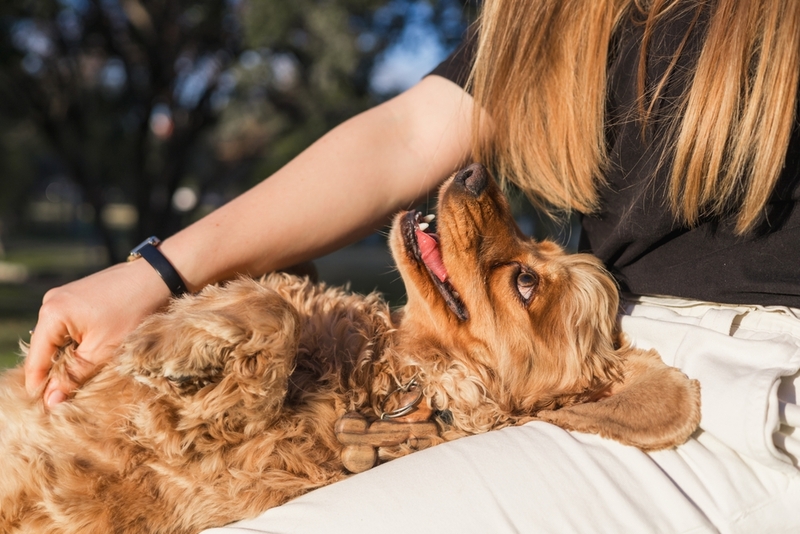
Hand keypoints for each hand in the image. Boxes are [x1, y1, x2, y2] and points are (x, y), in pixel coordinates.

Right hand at [25, 259, 171, 406]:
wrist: (159, 276)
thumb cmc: (133, 311)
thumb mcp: (103, 350)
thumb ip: (74, 375)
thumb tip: (51, 401)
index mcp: (52, 314)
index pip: (35, 360)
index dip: (39, 386)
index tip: (44, 409)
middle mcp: (51, 303)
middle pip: (44, 349)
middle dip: (54, 373)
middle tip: (65, 397)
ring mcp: (64, 298)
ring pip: (57, 339)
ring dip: (68, 358)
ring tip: (81, 377)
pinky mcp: (77, 297)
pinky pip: (68, 327)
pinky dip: (77, 343)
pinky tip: (91, 354)